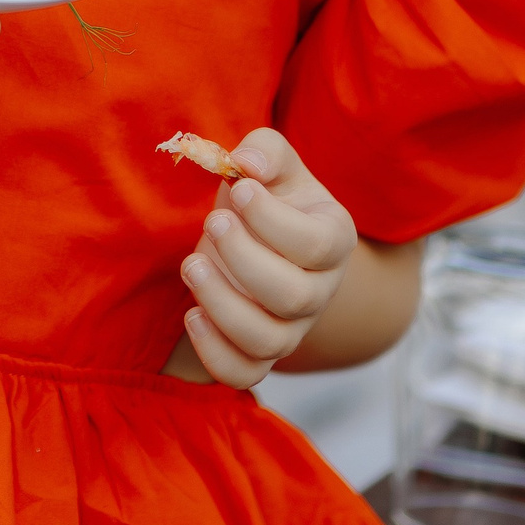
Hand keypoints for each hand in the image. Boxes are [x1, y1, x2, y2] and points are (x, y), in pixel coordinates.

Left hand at [177, 128, 358, 388]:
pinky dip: (215, 353)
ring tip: (192, 264)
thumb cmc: (267, 194)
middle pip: (293, 296)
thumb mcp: (273, 163)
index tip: (240, 186)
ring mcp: (291, 328)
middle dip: (245, 259)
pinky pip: (243, 373)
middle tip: (213, 222)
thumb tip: (248, 164)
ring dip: (222, 304)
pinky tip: (192, 313)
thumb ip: (264, 151)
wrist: (257, 237)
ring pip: (267, 340)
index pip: (316, 245)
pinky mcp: (259, 353)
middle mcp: (319, 291)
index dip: (273, 220)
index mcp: (333, 240)